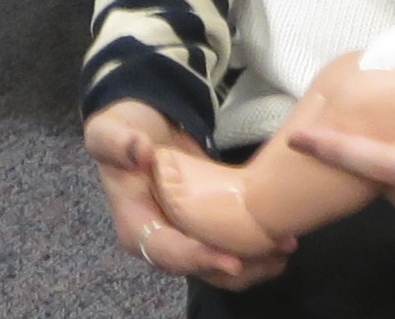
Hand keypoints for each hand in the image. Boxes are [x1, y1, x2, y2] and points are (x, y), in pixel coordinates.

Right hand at [86, 100, 289, 290]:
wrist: (141, 127)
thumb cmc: (123, 132)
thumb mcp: (108, 132)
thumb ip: (117, 142)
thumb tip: (140, 151)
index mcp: (135, 226)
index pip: (167, 253)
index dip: (198, 259)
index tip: (232, 261)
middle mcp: (160, 241)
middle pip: (200, 268)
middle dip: (240, 266)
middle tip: (275, 253)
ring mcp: (185, 238)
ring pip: (220, 266)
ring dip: (256, 263)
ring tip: (286, 246)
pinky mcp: (206, 229)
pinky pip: (231, 249)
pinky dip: (257, 250)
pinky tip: (282, 239)